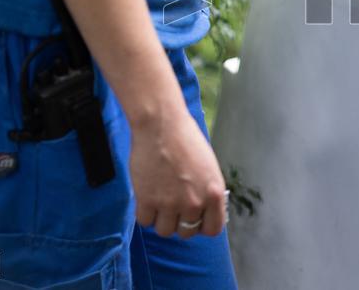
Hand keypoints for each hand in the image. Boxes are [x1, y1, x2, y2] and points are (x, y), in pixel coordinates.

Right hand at [130, 105, 226, 239]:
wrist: (161, 125)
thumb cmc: (185, 139)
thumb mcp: (208, 166)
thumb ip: (208, 191)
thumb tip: (204, 210)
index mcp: (213, 193)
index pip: (213, 228)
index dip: (203, 225)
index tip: (196, 219)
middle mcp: (194, 202)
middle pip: (186, 232)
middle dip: (180, 221)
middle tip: (174, 205)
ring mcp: (170, 203)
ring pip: (165, 231)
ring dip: (162, 219)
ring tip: (160, 200)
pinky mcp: (147, 200)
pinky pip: (145, 222)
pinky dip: (145, 213)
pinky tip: (147, 198)